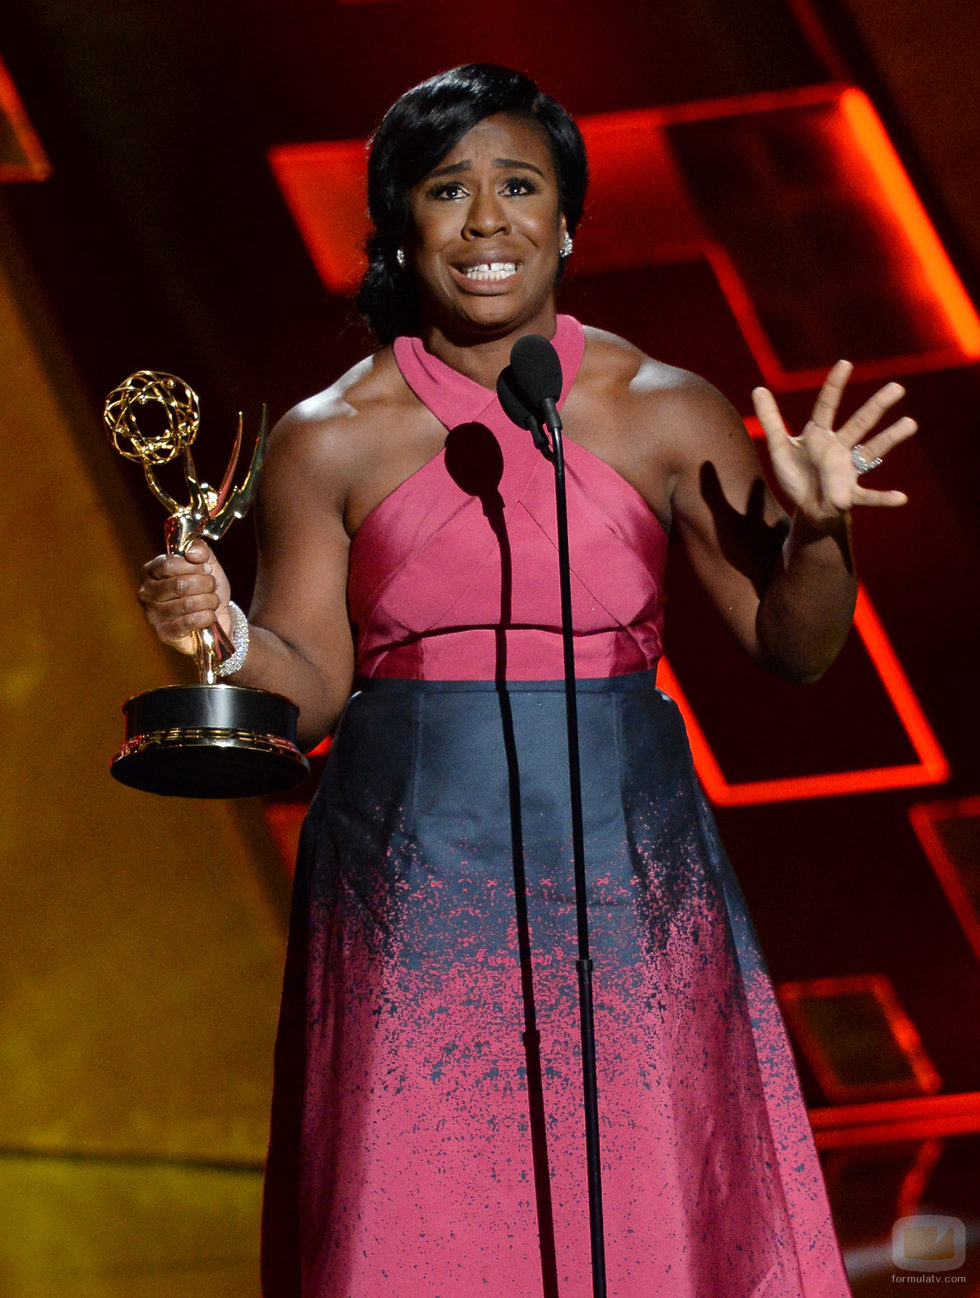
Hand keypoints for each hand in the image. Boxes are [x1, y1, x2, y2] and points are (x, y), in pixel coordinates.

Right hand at [138, 540, 231, 655]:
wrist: (216, 618)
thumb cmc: (205, 589)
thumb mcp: (206, 564)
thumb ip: (200, 550)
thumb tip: (192, 553)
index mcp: (151, 572)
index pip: (168, 564)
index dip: (194, 566)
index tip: (206, 570)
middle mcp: (146, 593)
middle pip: (180, 584)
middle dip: (205, 584)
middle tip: (211, 587)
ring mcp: (153, 615)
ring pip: (188, 603)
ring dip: (209, 601)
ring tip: (212, 601)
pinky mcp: (164, 633)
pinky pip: (190, 622)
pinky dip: (207, 617)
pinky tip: (210, 616)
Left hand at [752, 360, 916, 527]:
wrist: (806, 506)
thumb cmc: (796, 474)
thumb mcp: (779, 447)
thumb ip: (770, 420)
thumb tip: (758, 388)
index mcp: (819, 435)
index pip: (826, 406)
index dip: (834, 386)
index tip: (845, 363)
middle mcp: (838, 448)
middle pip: (859, 423)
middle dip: (876, 406)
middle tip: (897, 387)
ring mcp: (847, 470)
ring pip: (871, 451)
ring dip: (889, 438)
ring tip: (910, 424)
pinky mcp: (849, 495)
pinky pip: (869, 497)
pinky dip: (884, 498)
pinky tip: (902, 498)